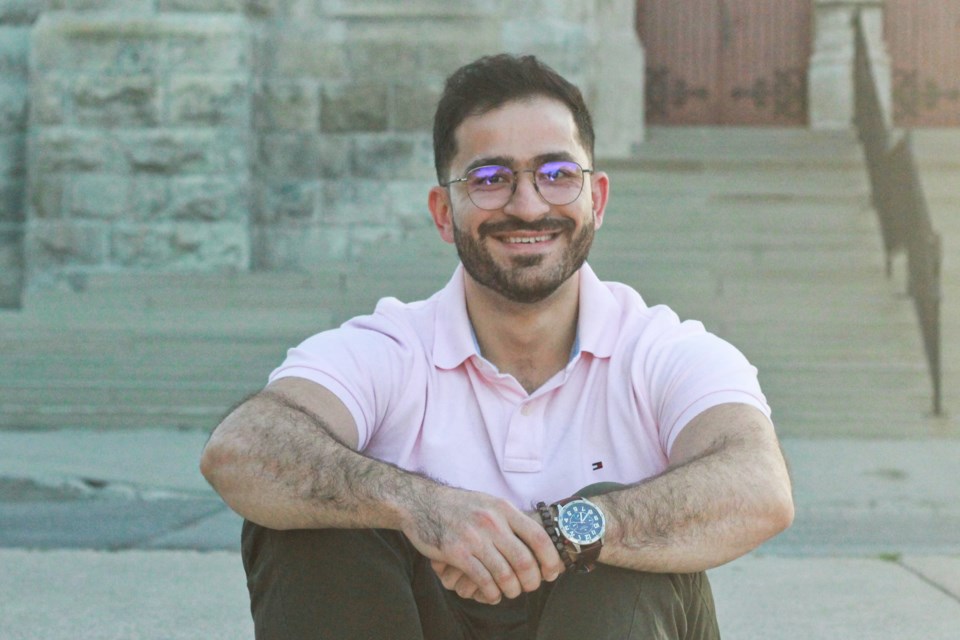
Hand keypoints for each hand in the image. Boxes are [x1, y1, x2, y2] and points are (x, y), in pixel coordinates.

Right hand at [400, 488, 563, 603]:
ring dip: (512, 590)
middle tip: (530, 587)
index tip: (552, 572)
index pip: (538, 536)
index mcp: (503, 509)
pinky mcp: (457, 553)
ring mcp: (474, 538)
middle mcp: (491, 522)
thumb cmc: (458, 506)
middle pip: (524, 560)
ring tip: (511, 592)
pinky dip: (492, 593)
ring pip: (505, 574)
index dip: (550, 558)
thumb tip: (536, 540)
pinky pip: (483, 580)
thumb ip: (510, 519)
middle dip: (532, 580)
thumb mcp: (488, 503)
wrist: (421, 503)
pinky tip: (493, 594)